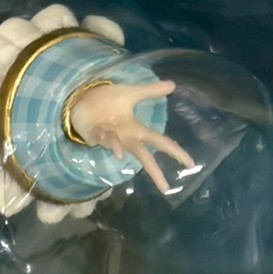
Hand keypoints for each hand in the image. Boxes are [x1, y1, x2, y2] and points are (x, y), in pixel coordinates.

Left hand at [67, 77, 197, 195]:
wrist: (83, 98)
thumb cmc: (107, 101)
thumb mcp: (131, 94)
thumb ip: (150, 91)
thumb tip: (173, 85)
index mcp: (135, 129)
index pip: (159, 142)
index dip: (174, 151)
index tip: (189, 163)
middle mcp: (125, 137)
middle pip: (143, 156)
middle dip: (154, 171)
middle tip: (165, 188)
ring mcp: (109, 138)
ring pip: (118, 147)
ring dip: (118, 147)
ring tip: (122, 153)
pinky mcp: (94, 135)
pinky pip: (101, 138)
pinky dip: (107, 140)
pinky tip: (110, 142)